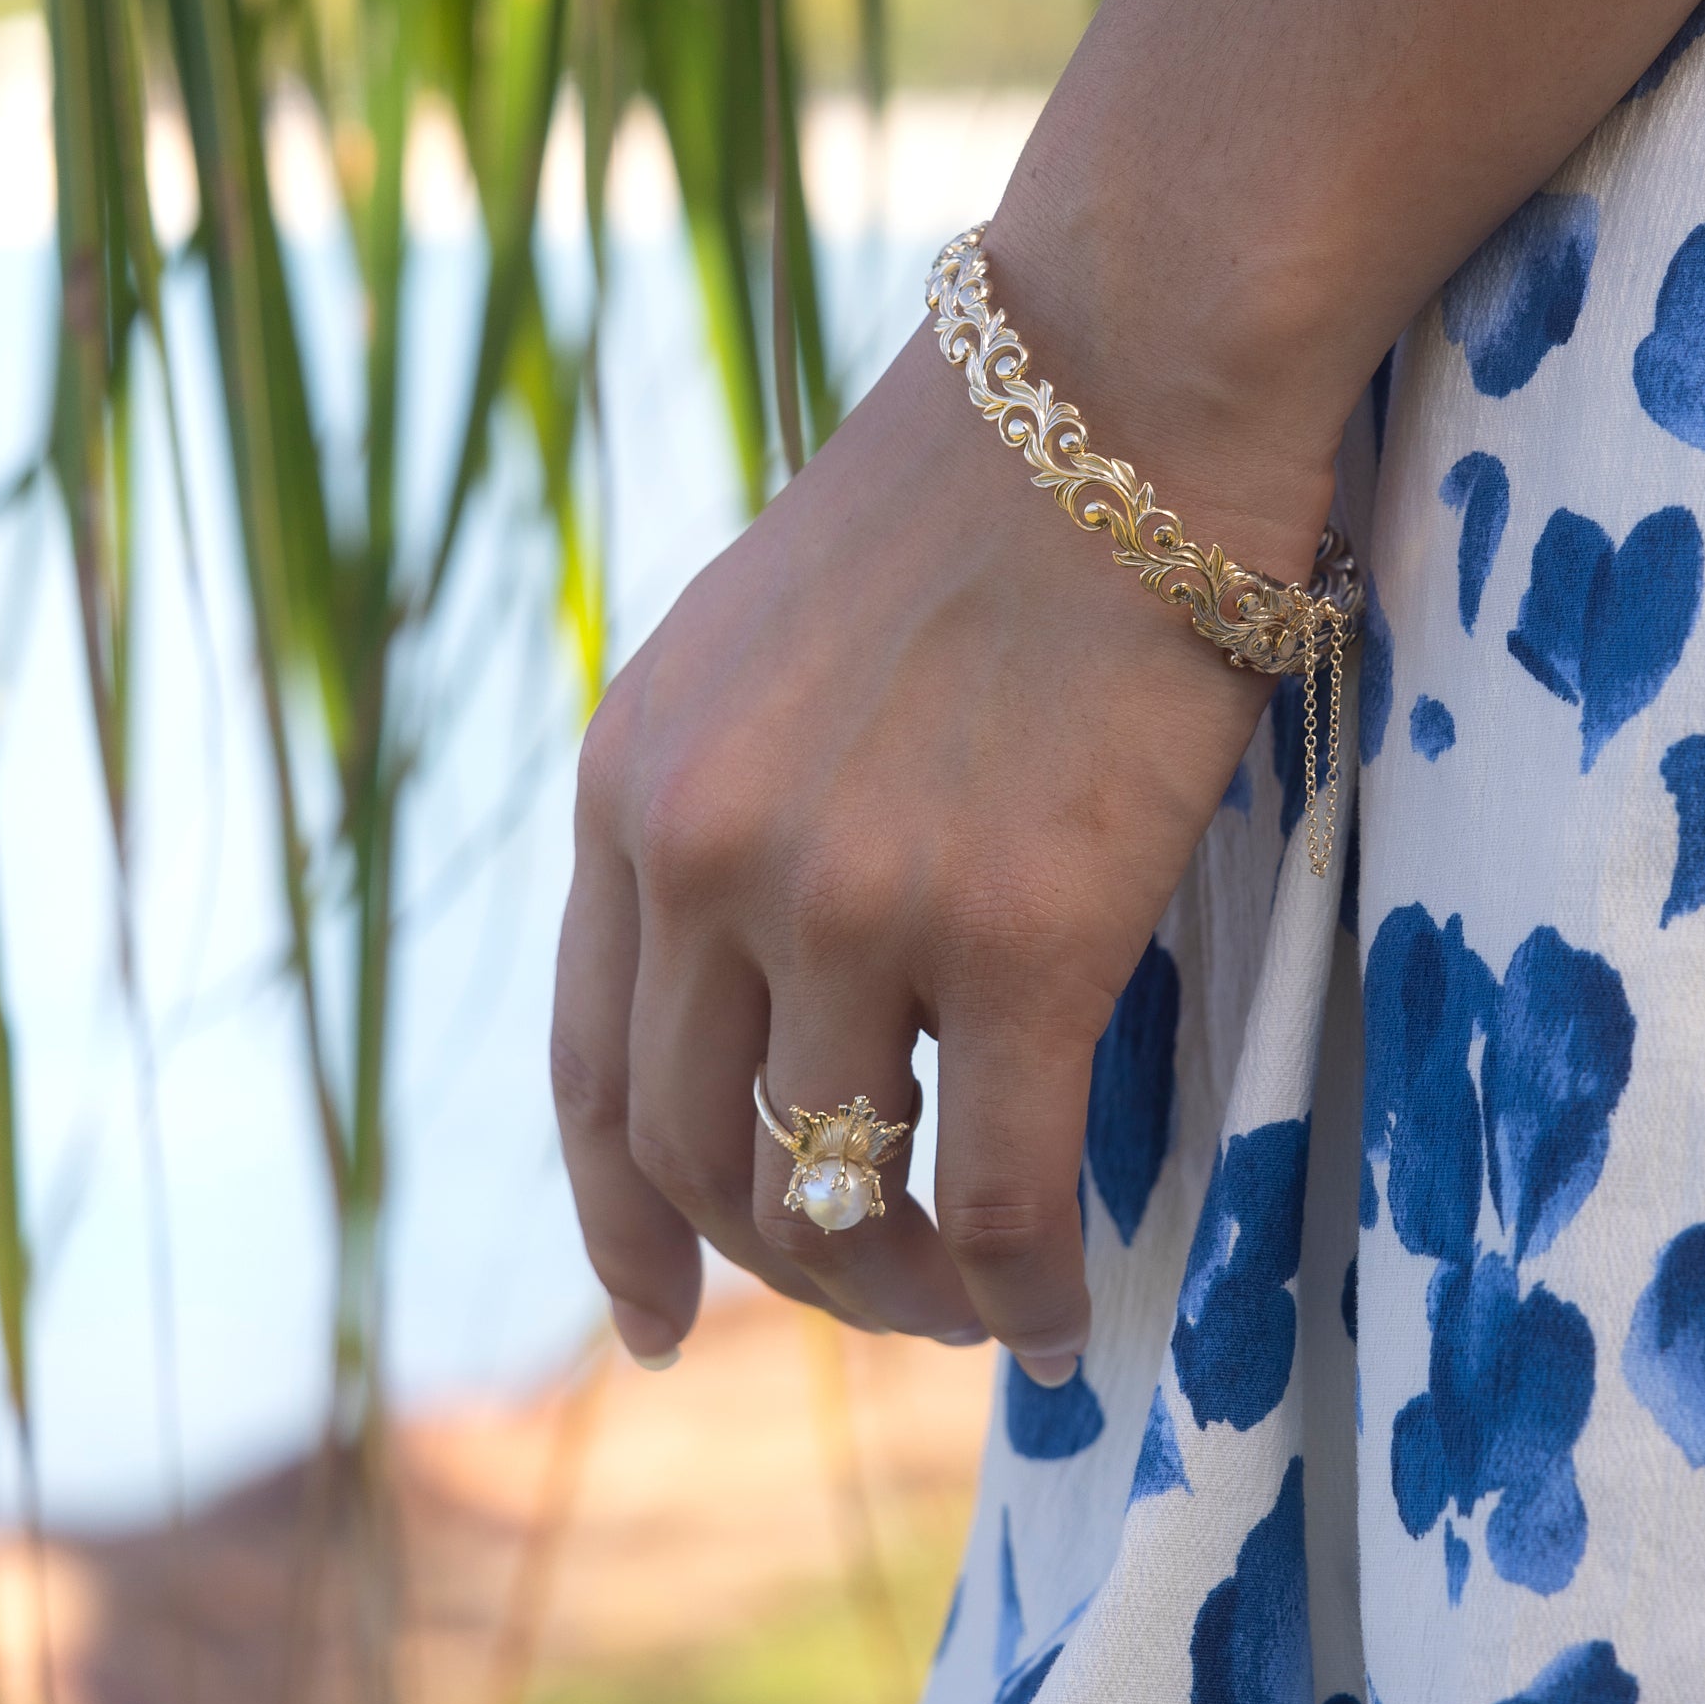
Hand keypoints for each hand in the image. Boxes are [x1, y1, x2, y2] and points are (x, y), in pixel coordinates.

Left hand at [550, 316, 1304, 1379]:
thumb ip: (727, 809)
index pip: (583, 1074)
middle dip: (775, 1268)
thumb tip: (768, 981)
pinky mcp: (1018, 929)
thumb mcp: (768, 652)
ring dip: (895, 1292)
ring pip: (832, 1200)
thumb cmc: (975, 502)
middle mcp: (704, 858)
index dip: (614, 1227)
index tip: (651, 1328)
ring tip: (970, 1302)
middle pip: (693, 1160)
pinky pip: (998, 1194)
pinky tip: (1067, 1315)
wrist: (1121, 375)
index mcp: (631, 786)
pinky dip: (1024, 1291)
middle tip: (871, 1294)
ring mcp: (850, 900)